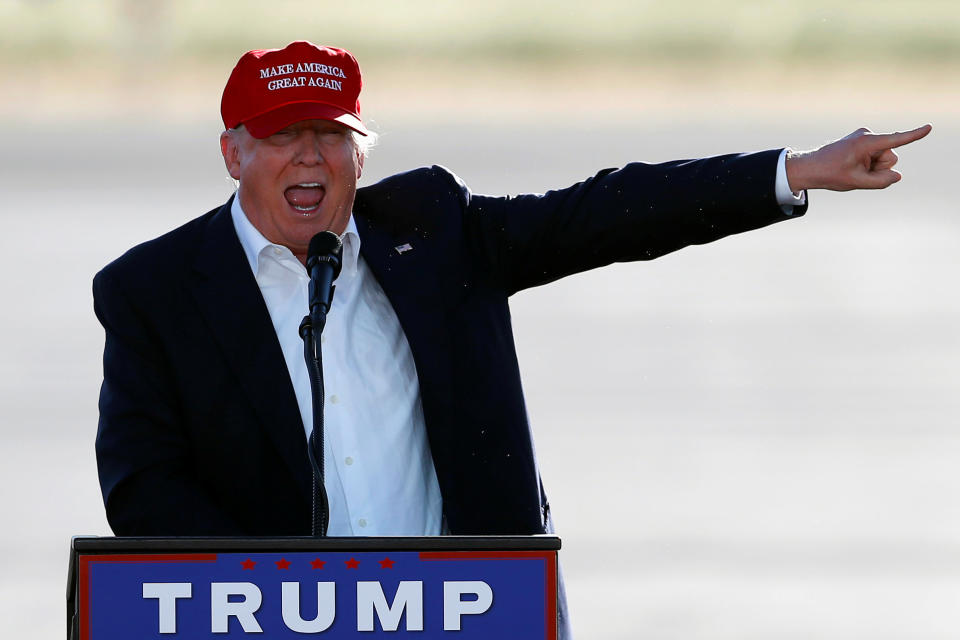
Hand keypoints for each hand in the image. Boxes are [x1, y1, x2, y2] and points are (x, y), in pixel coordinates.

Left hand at [786, 124, 931, 191]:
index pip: (895, 140)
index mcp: (866, 143)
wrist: (811, 167)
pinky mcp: (864, 141)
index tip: (929, 127)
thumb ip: (881, 181)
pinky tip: (852, 165)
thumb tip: (897, 175)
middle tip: (857, 173)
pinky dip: (868, 164)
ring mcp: (866, 137)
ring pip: (884, 158)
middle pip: (890, 157)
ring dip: (873, 167)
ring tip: (853, 169)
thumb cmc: (831, 174)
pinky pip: (876, 156)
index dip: (914, 135)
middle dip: (879, 168)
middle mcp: (868, 135)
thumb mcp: (857, 182)